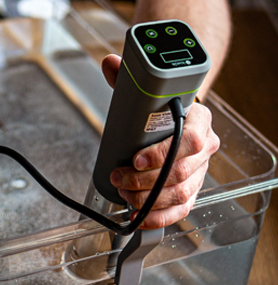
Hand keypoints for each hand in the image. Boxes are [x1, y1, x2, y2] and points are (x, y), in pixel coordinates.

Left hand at [101, 54, 219, 228]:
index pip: (190, 139)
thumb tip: (110, 64)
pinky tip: (139, 215)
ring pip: (179, 193)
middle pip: (180, 172)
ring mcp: (200, 171)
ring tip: (123, 193)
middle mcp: (204, 148)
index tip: (135, 158)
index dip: (162, 153)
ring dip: (148, 199)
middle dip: (144, 180)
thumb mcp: (147, 90)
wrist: (176, 118)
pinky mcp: (192, 190)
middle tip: (118, 177)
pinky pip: (181, 209)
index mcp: (199, 120)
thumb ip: (128, 77)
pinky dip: (159, 217)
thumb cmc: (160, 107)